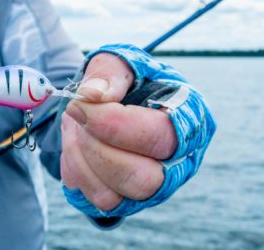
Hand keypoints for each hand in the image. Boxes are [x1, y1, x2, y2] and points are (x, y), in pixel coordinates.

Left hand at [60, 53, 177, 211]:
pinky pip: (99, 200)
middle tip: (76, 117)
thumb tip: (94, 95)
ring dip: (82, 159)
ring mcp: (156, 185)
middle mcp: (180, 160)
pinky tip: (78, 145)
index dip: (113, 124)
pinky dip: (76, 171)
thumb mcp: (116, 62)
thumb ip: (107, 72)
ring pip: (118, 196)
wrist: (104, 101)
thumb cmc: (120, 81)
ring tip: (75, 129)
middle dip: (97, 148)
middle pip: (143, 178)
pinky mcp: (129, 199)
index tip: (79, 105)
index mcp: (188, 117)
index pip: (159, 135)